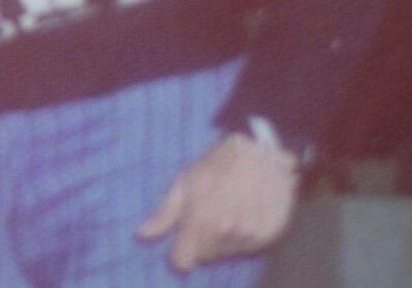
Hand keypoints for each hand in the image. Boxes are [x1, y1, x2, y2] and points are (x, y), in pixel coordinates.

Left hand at [136, 133, 298, 270]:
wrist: (259, 150)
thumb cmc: (216, 164)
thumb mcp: (184, 182)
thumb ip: (164, 213)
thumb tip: (142, 235)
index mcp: (199, 222)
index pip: (182, 262)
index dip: (180, 252)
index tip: (184, 239)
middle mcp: (224, 234)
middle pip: (206, 257)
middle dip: (202, 241)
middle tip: (209, 214)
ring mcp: (248, 235)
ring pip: (227, 252)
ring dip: (224, 238)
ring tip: (228, 209)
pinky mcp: (268, 234)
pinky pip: (249, 248)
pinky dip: (245, 236)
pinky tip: (245, 213)